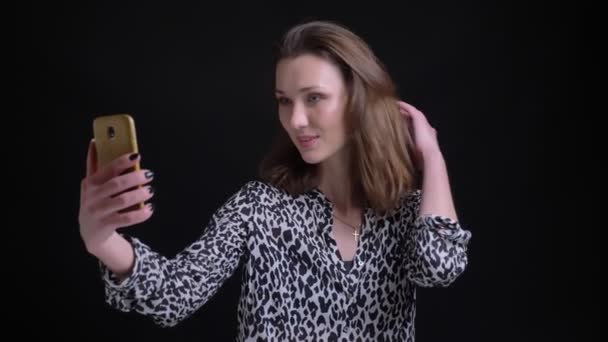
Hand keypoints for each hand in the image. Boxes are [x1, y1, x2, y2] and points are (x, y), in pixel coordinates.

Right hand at [78, 139, 154, 254]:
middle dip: (135, 178)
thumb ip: (94, 164)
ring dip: (140, 194)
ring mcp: (98, 212)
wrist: (91, 233)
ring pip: (122, 201)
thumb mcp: (92, 184)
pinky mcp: (105, 225)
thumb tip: (95, 141)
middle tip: (149, 174)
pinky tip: (149, 208)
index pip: (107, 169)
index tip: (137, 156)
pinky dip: (140, 213)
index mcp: (89, 183)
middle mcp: (91, 197)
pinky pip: (126, 219)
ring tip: (150, 191)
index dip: (122, 161)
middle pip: (117, 184)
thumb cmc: (95, 202)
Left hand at [397, 101, 441, 168]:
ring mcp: (423, 122)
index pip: (418, 129)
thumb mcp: (416, 157)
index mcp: (427, 136)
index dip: (410, 126)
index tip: (401, 126)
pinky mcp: (419, 118)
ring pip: (413, 113)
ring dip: (404, 110)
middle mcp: (426, 127)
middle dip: (406, 117)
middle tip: (396, 115)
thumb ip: (411, 157)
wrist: (429, 156)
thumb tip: (401, 165)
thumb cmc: (423, 160)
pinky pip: (410, 109)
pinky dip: (404, 106)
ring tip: (395, 108)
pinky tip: (396, 104)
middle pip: (415, 120)